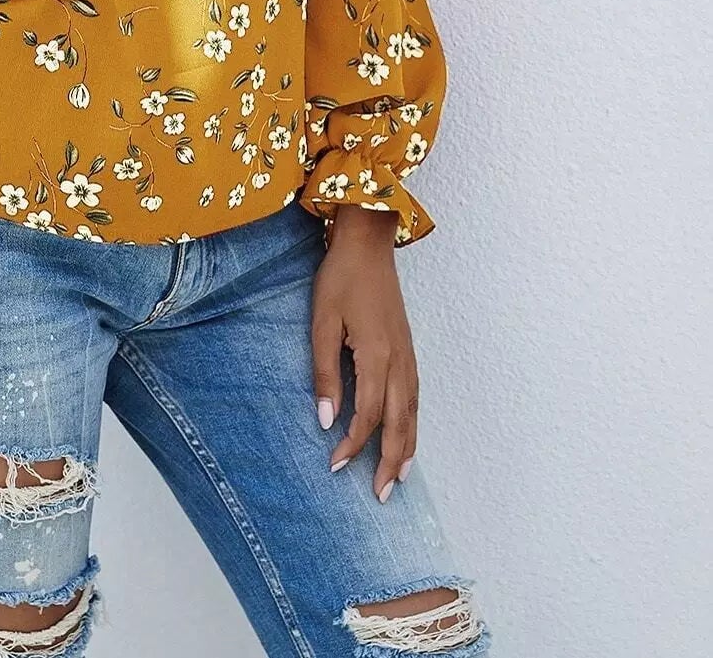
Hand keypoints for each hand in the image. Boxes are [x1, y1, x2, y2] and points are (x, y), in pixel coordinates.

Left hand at [310, 207, 417, 502]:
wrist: (368, 243)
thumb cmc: (340, 279)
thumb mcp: (322, 322)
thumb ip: (325, 372)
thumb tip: (326, 419)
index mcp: (378, 355)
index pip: (368, 415)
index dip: (353, 444)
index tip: (334, 465)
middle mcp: (400, 361)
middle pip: (399, 423)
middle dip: (389, 462)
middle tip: (379, 496)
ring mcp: (409, 355)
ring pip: (413, 413)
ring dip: (406, 449)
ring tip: (397, 480)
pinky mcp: (409, 349)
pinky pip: (416, 398)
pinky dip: (413, 424)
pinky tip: (407, 437)